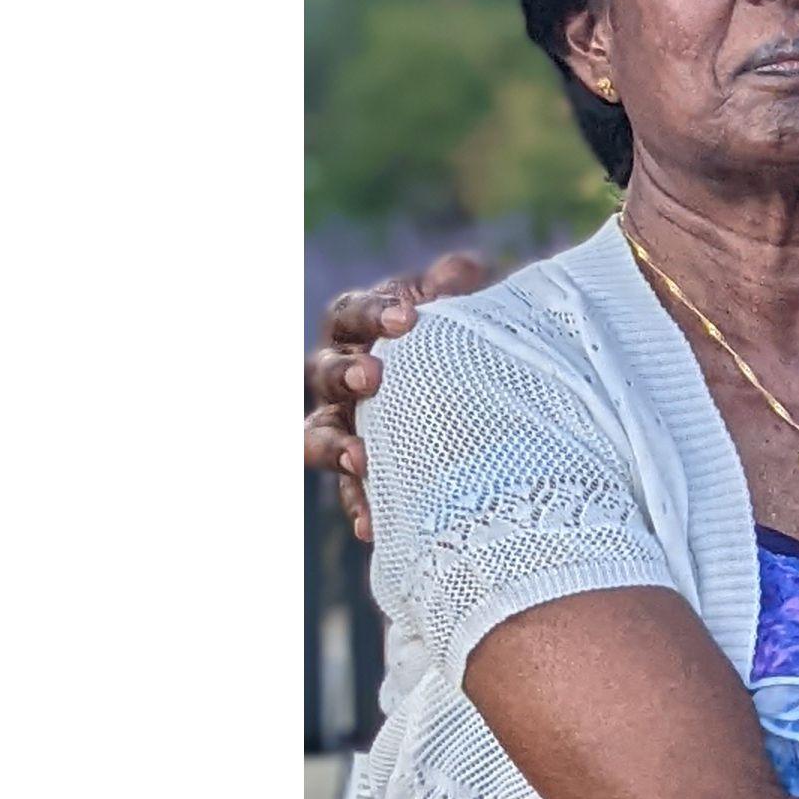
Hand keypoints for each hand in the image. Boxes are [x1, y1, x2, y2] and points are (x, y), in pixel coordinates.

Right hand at [301, 254, 492, 540]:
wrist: (481, 391)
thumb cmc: (461, 335)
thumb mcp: (466, 304)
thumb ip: (459, 284)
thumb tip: (457, 273)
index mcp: (359, 328)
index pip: (350, 313)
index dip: (372, 313)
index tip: (406, 319)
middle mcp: (339, 376)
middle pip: (322, 372)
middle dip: (344, 374)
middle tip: (372, 377)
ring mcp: (342, 426)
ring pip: (317, 436)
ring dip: (334, 445)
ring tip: (360, 457)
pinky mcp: (359, 472)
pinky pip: (349, 491)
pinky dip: (360, 505)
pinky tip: (373, 524)